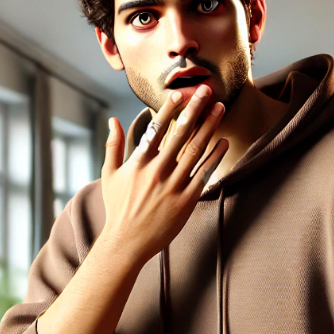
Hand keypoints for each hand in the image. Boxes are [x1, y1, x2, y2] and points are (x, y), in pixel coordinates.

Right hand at [99, 85, 228, 264]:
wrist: (127, 243)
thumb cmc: (117, 208)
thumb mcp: (109, 175)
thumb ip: (113, 146)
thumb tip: (113, 119)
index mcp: (138, 162)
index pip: (156, 129)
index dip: (169, 109)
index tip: (180, 93)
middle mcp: (157, 171)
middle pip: (180, 134)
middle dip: (195, 109)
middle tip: (207, 90)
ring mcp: (173, 185)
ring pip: (195, 150)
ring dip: (209, 127)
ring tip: (220, 109)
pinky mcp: (186, 200)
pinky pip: (204, 174)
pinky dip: (214, 157)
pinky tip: (223, 142)